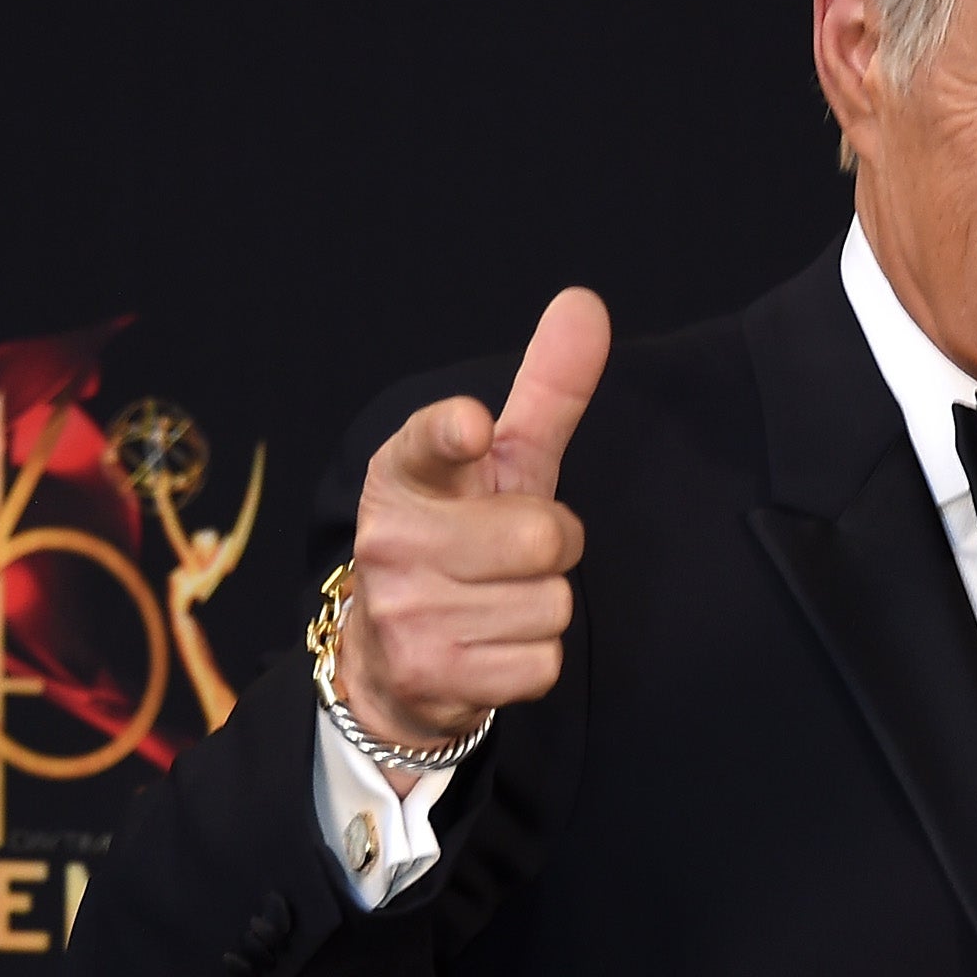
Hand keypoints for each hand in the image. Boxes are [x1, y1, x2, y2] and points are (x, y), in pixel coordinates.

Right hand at [337, 286, 609, 763]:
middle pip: (544, 537)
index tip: (471, 426)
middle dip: (555, 547)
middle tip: (514, 554)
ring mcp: (404, 611)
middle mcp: (391, 538)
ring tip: (494, 602)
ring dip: (542, 607)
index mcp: (404, 474)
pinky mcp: (428, 675)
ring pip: (550, 604)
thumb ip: (545, 390)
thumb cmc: (462, 536)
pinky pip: (542, 662)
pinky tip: (490, 648)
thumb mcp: (500, 465)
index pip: (427, 443)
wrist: (395, 658)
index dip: (452, 434)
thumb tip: (585, 301)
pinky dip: (532, 659)